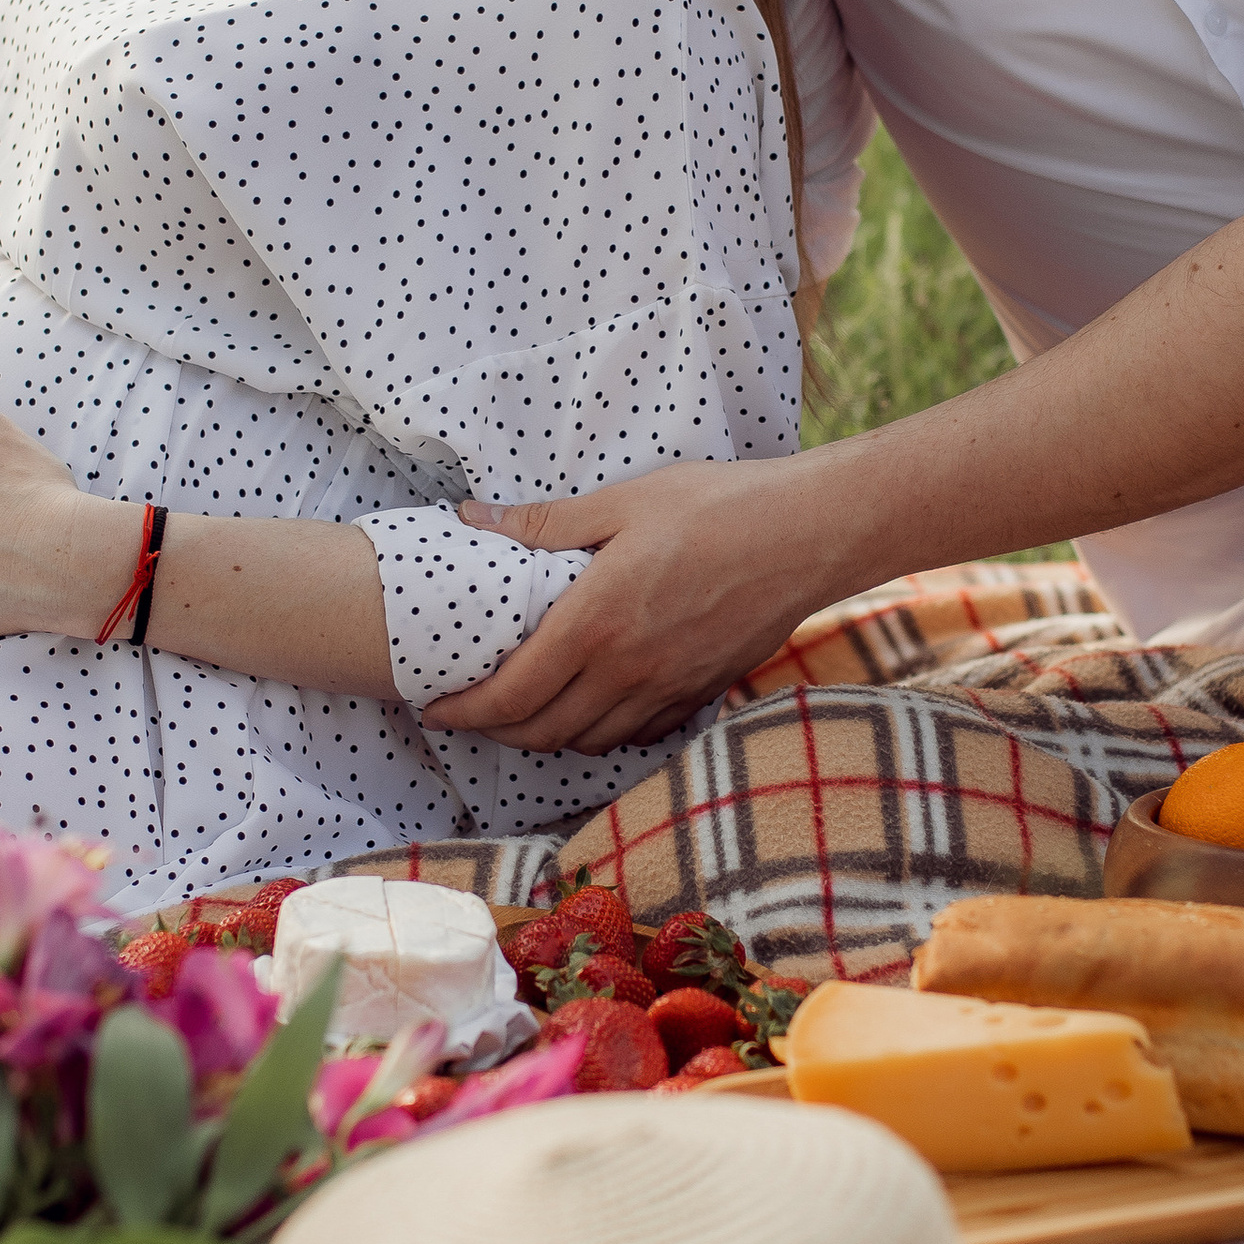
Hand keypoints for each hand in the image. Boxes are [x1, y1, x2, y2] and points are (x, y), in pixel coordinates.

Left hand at [423, 457, 843, 752]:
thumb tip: (474, 517)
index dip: (465, 710)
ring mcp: (667, 689)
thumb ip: (545, 523)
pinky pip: (637, 734)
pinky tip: (593, 709)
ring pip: (588, 742)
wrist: (808, 534)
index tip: (436, 706)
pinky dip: (602, 733)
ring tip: (522, 714)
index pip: (511, 695)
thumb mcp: (623, 501)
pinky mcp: (700, 692)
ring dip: (545, 737)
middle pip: (541, 731)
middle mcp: (626, 671)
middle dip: (494, 731)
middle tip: (468, 714)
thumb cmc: (717, 507)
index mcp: (595, 623)